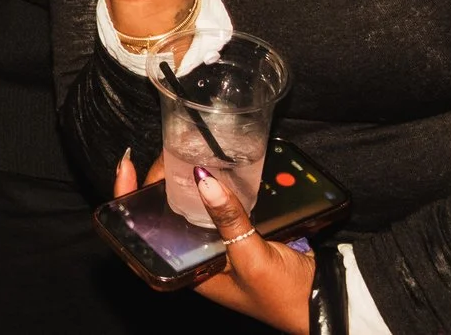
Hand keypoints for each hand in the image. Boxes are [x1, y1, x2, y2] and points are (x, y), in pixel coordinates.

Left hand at [115, 151, 313, 333]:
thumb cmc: (282, 295)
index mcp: (189, 271)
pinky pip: (218, 206)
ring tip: (183, 149)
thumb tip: (202, 177)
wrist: (323, 302)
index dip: (129, 199)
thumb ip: (228, 220)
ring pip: (191, 206)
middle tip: (168, 149)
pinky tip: (215, 166)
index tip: (127, 164)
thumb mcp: (250, 257)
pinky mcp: (239, 234)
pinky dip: (214, 186)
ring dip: (185, 179)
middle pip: (164, 212)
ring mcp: (217, 245)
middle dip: (160, 180)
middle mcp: (197, 257)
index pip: (142, 235)